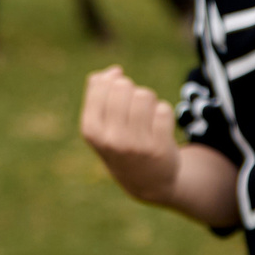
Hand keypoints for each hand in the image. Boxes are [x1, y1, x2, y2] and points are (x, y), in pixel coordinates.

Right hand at [81, 66, 180, 205]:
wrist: (147, 183)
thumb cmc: (121, 144)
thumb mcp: (100, 124)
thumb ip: (99, 93)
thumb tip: (115, 71)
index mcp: (91, 130)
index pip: (100, 84)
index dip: (112, 83)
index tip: (117, 98)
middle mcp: (111, 139)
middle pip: (123, 86)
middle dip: (131, 91)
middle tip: (133, 110)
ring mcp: (136, 145)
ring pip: (145, 95)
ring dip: (149, 101)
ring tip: (146, 118)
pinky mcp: (159, 147)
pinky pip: (164, 109)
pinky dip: (163, 114)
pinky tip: (158, 129)